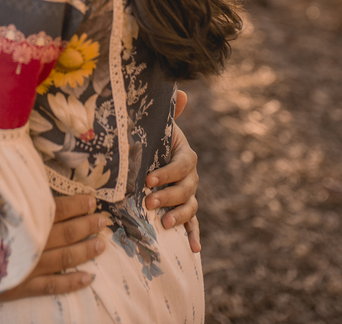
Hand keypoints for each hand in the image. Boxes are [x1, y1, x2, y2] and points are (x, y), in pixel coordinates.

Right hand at [0, 195, 106, 301]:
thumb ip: (11, 196)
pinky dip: (72, 282)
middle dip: (87, 225)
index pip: (56, 209)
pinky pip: (52, 286)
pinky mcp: (21, 287)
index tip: (92, 199)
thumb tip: (30, 180)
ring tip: (102, 244)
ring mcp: (27, 267)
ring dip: (86, 250)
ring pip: (65, 257)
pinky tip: (88, 278)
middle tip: (103, 220)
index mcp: (21, 220)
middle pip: (65, 232)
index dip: (76, 204)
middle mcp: (28, 242)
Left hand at [144, 90, 200, 251]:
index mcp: (184, 155)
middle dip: (168, 197)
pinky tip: (193, 249)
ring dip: (178, 217)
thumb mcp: (156, 125)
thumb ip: (169, 112)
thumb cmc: (151, 138)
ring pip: (190, 207)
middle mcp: (190, 176)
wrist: (149, 152)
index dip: (167, 173)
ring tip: (162, 224)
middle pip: (187, 189)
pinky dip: (193, 235)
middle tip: (147, 202)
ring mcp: (188, 194)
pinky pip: (192, 223)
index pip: (182, 165)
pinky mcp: (183, 209)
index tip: (148, 179)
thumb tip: (181, 92)